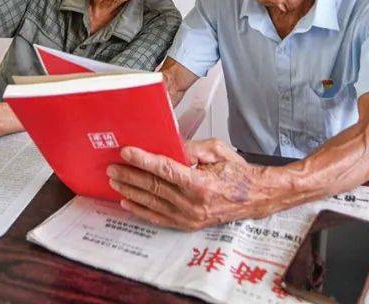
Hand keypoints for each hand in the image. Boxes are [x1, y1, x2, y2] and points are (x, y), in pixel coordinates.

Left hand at [107, 140, 280, 230]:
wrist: (255, 198)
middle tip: (112, 166)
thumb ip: (191, 148)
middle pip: (154, 187)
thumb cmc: (237, 173)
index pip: (165, 170)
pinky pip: (158, 218)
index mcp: (200, 183)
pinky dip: (140, 210)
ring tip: (115, 180)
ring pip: (152, 202)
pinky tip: (127, 201)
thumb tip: (167, 145)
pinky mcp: (188, 224)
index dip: (143, 160)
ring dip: (131, 190)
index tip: (126, 152)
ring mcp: (189, 217)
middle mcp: (193, 204)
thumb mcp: (218, 151)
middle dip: (130, 175)